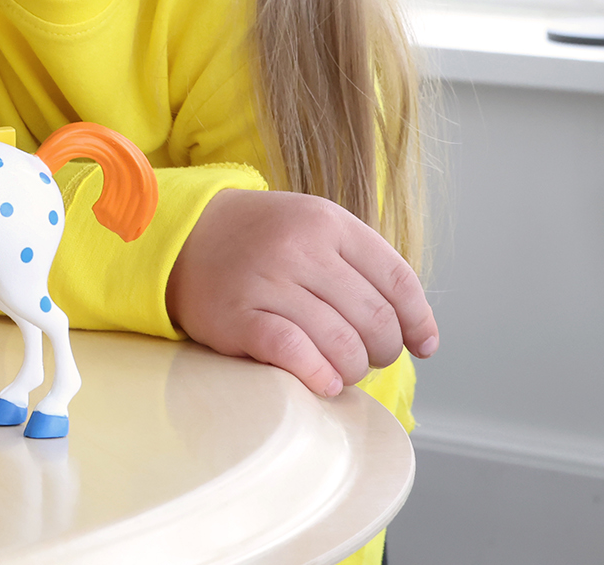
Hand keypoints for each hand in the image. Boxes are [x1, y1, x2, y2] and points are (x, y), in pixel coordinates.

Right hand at [167, 188, 436, 397]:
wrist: (180, 236)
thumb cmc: (260, 241)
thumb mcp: (312, 228)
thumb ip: (363, 267)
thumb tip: (419, 333)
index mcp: (328, 222)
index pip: (398, 281)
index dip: (418, 321)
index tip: (422, 347)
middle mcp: (300, 248)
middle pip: (375, 320)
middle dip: (381, 352)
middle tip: (364, 357)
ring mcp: (267, 281)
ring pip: (342, 345)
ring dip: (352, 371)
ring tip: (340, 371)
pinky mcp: (238, 317)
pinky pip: (297, 356)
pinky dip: (319, 376)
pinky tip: (321, 380)